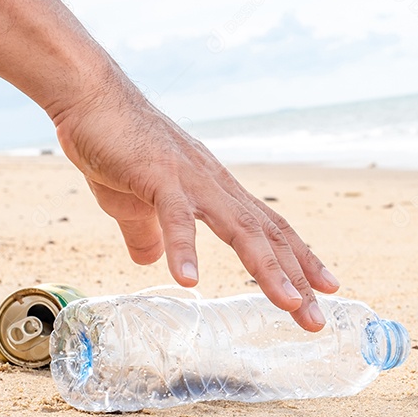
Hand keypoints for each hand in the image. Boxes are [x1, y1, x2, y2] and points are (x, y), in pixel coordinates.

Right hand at [52, 76, 338, 331]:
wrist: (90, 97)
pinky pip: (176, 217)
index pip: (270, 230)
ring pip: (240, 229)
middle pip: (267, 236)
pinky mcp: (158, 176)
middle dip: (297, 278)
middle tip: (317, 319)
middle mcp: (216, 186)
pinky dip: (185, 248)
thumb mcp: (134, 204)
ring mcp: (191, 180)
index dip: (301, 259)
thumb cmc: (116, 146)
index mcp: (217, 192)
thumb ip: (149, 234)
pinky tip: (189, 281)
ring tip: (289, 303)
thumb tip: (149, 262)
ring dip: (267, 269)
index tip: (327, 289)